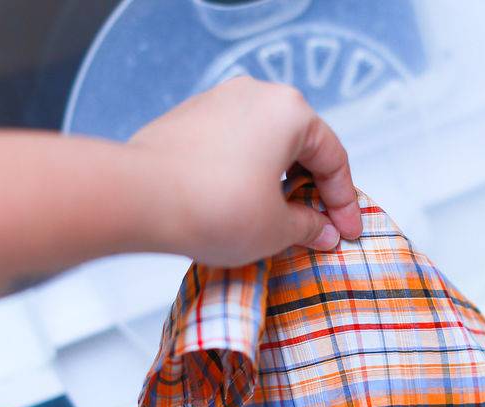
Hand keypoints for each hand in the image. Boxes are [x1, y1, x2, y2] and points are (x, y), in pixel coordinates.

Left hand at [128, 77, 361, 266]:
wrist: (138, 198)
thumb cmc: (214, 207)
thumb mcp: (276, 228)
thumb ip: (308, 227)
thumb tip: (321, 231)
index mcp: (289, 110)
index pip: (333, 159)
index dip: (345, 204)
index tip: (346, 234)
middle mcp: (254, 95)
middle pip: (298, 147)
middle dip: (310, 191)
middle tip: (315, 229)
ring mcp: (215, 103)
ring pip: (262, 147)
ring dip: (275, 184)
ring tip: (274, 222)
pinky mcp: (185, 121)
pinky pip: (229, 149)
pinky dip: (242, 177)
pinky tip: (236, 208)